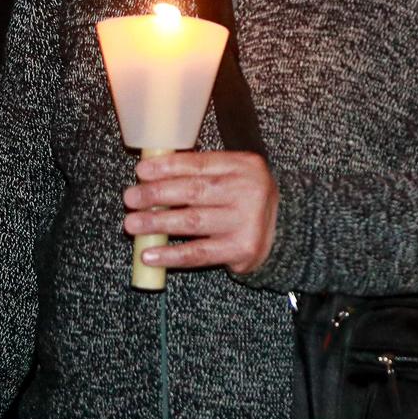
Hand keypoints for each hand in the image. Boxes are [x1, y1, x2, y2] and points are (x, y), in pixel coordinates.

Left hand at [123, 150, 278, 274]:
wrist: (287, 230)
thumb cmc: (248, 200)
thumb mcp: (236, 176)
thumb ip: (204, 173)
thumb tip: (152, 176)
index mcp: (244, 166)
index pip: (200, 163)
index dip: (168, 167)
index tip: (141, 171)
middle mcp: (247, 190)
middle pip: (193, 191)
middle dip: (156, 194)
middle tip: (131, 198)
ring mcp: (245, 221)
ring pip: (192, 221)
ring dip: (157, 223)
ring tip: (132, 224)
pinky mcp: (241, 249)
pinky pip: (198, 253)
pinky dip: (171, 255)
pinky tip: (149, 254)